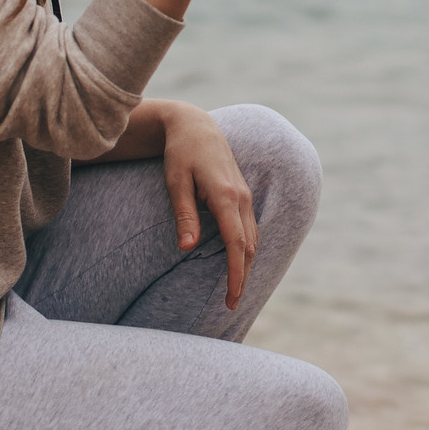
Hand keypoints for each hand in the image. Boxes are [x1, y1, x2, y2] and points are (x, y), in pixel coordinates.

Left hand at [154, 101, 258, 308]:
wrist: (195, 126)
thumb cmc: (181, 153)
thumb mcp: (175, 182)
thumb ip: (184, 215)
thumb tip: (186, 248)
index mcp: (225, 196)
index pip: (236, 244)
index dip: (236, 273)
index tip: (232, 297)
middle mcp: (241, 198)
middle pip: (249, 246)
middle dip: (243, 276)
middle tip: (231, 304)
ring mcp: (244, 196)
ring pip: (253, 238)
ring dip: (246, 264)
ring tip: (234, 289)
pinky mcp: (241, 195)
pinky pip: (249, 228)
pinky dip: (246, 249)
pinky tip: (238, 261)